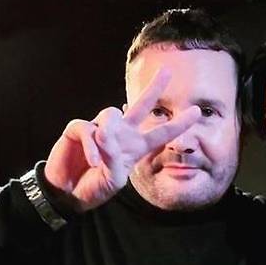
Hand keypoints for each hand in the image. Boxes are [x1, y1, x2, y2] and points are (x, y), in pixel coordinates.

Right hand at [44, 68, 200, 210]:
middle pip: (140, 106)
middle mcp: (120, 134)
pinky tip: (93, 161)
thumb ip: (115, 161)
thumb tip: (104, 136)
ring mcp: (99, 129)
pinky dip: (91, 147)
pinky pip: (87, 129)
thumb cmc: (94, 187)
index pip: (160, 134)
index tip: (197, 112)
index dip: (178, 124)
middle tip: (167, 71)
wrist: (67, 193)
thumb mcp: (114, 180)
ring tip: (104, 150)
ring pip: (110, 114)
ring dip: (109, 133)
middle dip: (154, 88)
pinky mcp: (78, 130)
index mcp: (135, 148)